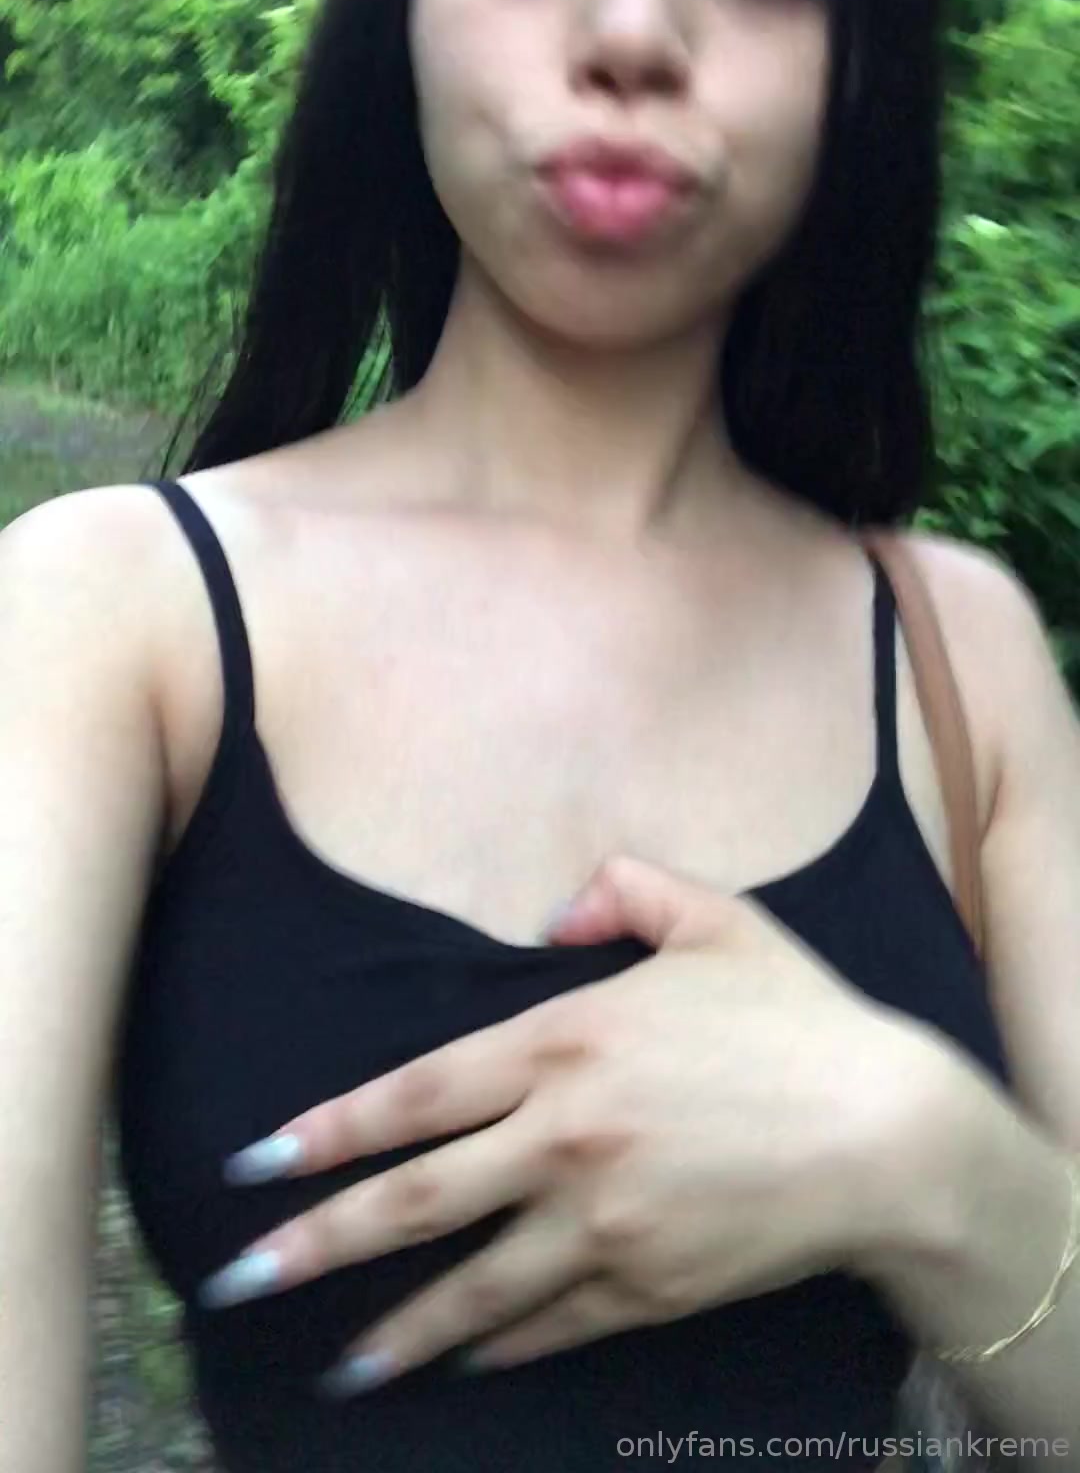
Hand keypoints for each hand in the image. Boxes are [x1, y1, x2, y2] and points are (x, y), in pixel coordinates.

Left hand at [198, 856, 928, 1393]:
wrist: (888, 1135)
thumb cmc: (799, 1018)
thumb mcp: (718, 919)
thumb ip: (626, 890)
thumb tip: (555, 911)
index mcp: (567, 1041)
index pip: (415, 1094)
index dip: (328, 1131)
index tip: (256, 1161)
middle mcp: (565, 1138)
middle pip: (415, 1200)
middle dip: (316, 1244)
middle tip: (237, 1280)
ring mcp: (602, 1223)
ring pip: (469, 1286)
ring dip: (392, 1330)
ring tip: (332, 1365)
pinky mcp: (645, 1286)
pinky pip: (548, 1325)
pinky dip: (495, 1347)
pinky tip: (455, 1364)